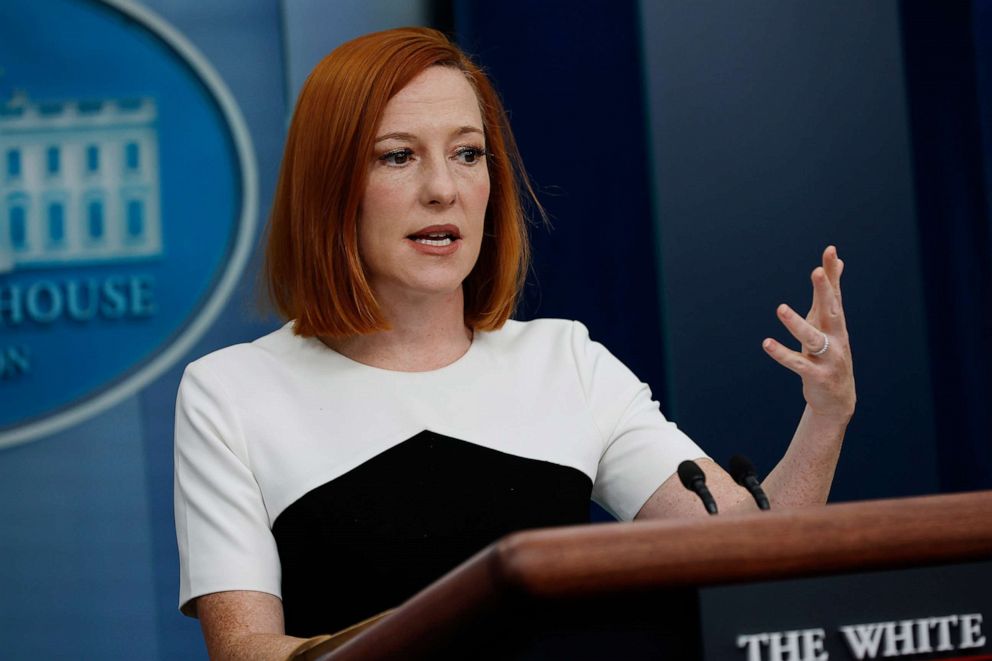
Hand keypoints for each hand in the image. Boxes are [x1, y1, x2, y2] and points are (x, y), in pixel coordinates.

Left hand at [762, 246, 855, 422]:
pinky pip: (797, 363)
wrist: (838, 398)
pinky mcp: (816, 375)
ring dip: (796, 323)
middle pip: (830, 310)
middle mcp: (836, 337)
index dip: (832, 273)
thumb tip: (838, 262)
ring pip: (812, 338)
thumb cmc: (830, 353)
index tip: (830, 250)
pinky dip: (782, 354)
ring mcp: (828, 357)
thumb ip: (829, 294)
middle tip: (817, 271)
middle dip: (824, 291)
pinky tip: (766, 343)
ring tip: (780, 308)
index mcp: (836, 322)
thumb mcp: (829, 323)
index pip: (834, 293)